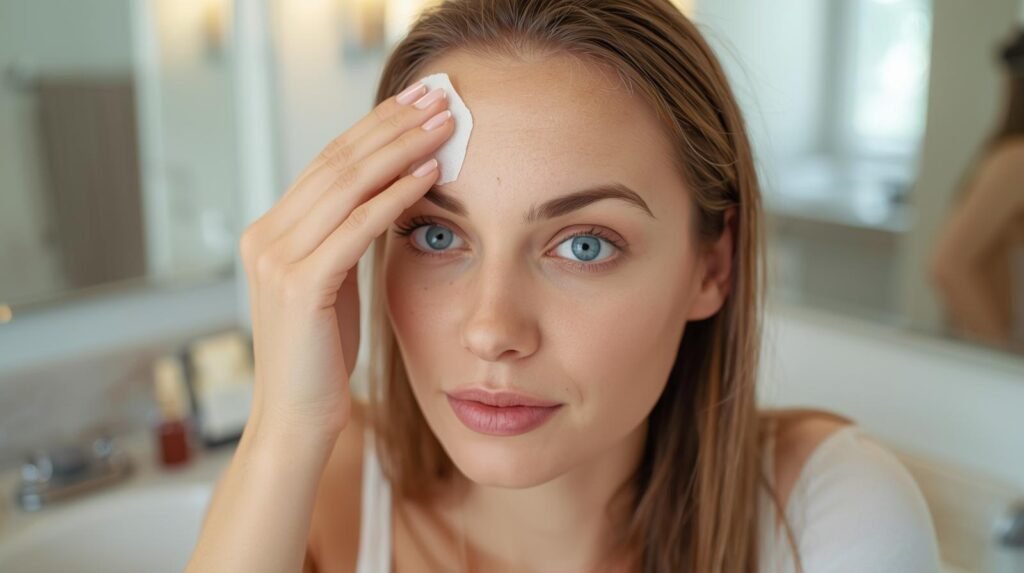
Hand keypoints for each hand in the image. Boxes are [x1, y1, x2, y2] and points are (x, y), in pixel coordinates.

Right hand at [239, 83, 452, 438]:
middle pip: (337, 162)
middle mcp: (265, 237)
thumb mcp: (330, 283)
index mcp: (269, 233)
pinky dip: (395, 196)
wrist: (296, 418)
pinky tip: (428, 175)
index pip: (328, 163)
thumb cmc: (321, 356)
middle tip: (438, 98)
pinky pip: (356, 227)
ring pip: (347, 185)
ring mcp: (276, 259)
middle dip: (391, 125)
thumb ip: (342, 238)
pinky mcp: (299, 284)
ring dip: (401, 149)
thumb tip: (384, 192)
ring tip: (443, 126)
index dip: (373, 128)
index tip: (415, 103)